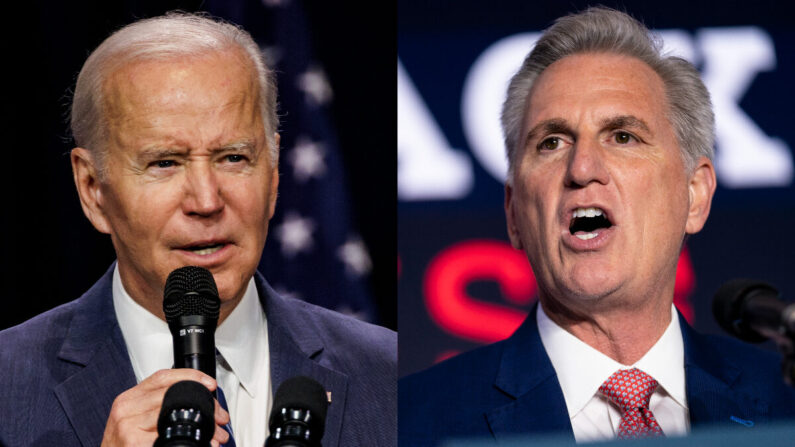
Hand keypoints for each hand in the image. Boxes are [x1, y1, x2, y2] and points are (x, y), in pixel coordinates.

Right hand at [100, 368, 230, 446]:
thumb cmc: (123, 446)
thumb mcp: (134, 420)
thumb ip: (157, 406)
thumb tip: (197, 403)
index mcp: (128, 400)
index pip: (162, 377)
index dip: (190, 376)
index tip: (209, 383)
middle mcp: (126, 410)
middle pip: (173, 395)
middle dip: (204, 406)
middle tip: (219, 417)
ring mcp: (129, 428)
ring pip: (175, 416)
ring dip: (202, 427)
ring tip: (215, 436)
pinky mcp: (134, 444)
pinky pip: (168, 437)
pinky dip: (189, 442)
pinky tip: (201, 445)